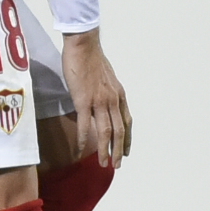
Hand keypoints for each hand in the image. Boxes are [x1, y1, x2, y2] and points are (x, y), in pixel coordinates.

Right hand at [61, 28, 130, 167]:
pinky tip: (82, 149)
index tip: (127, 151)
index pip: (127, 122)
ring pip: (105, 132)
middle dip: (119, 150)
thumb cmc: (91, 57)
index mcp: (119, 95)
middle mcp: (112, 101)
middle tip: (116, 165)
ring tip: (104, 163)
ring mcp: (99, 101)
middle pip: (119, 131)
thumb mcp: (106, 77)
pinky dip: (85, 138)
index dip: (127, 139)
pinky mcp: (83, 100)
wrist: (83, 45)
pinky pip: (85, 124)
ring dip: (105, 150)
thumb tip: (102, 100)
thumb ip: (106, 91)